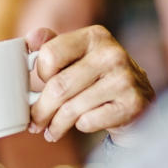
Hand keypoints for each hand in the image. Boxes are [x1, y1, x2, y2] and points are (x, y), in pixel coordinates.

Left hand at [25, 25, 154, 141]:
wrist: (137, 100)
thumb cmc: (98, 78)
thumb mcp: (77, 55)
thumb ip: (52, 45)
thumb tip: (30, 39)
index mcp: (95, 36)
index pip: (50, 54)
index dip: (40, 73)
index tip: (41, 84)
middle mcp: (112, 54)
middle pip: (58, 86)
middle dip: (41, 110)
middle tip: (34, 123)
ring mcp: (124, 79)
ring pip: (72, 108)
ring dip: (56, 125)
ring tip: (52, 131)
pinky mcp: (131, 104)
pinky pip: (89, 121)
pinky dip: (81, 127)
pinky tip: (82, 125)